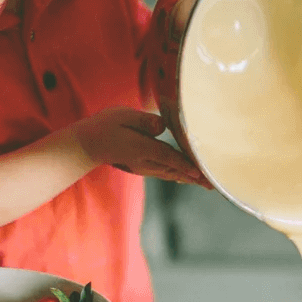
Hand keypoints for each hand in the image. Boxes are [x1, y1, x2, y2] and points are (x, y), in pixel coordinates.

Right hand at [72, 107, 210, 187]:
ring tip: (207, 184)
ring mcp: (144, 167)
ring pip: (171, 174)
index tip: (201, 173)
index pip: (168, 157)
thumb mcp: (123, 116)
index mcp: (142, 148)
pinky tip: (188, 177)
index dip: (185, 164)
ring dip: (189, 178)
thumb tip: (162, 126)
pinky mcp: (143, 167)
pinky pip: (165, 173)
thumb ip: (143, 121)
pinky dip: (179, 175)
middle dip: (194, 178)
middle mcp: (145, 162)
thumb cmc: (105, 125)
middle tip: (214, 185)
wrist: (87, 145)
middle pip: (174, 171)